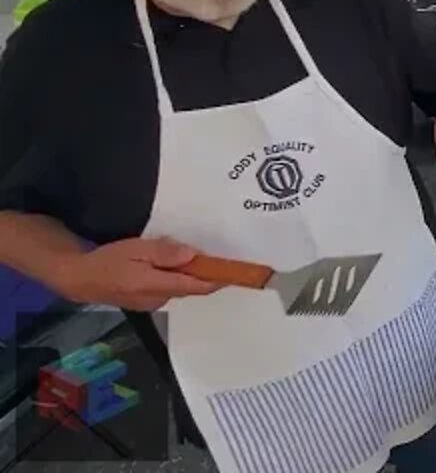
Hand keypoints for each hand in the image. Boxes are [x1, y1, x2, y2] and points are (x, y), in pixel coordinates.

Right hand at [55, 237, 221, 310]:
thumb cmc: (108, 260)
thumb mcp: (136, 249)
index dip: (218, 280)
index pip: (196, 286)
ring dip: (191, 278)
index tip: (237, 273)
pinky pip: (169, 290)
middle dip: (208, 277)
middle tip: (222, 261)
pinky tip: (176, 267)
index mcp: (156, 285)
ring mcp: (152, 304)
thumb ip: (164, 253)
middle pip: (191, 288)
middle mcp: (158, 299)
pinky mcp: (146, 303)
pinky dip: (178, 280)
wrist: (81, 279)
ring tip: (201, 261)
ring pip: (180, 289)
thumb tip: (192, 255)